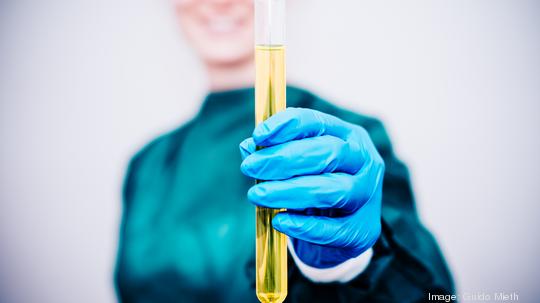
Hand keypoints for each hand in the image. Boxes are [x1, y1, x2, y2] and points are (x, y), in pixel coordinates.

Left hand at [239, 108, 384, 268]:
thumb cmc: (316, 187)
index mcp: (347, 135)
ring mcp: (367, 195)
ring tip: (257, 195)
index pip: (317, 122)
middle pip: (327, 153)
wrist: (342, 232)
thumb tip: (248, 146)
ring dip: (290, 191)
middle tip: (249, 167)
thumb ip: (274, 155)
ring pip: (332, 190)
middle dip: (283, 159)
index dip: (286, 126)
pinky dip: (305, 226)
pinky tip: (279, 221)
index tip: (257, 136)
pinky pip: (334, 228)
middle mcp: (363, 160)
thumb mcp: (298, 167)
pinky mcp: (363, 229)